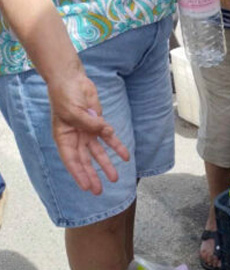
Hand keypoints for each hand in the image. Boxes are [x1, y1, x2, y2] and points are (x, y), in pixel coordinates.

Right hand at [48, 66, 129, 194]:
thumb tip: (104, 131)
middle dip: (92, 175)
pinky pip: (109, 138)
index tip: (86, 187)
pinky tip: (125, 156)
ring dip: (106, 164)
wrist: (72, 79)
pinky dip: (117, 146)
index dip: (79, 174)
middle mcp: (75, 137)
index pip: (71, 160)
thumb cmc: (65, 95)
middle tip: (99, 191)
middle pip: (85, 160)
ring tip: (114, 178)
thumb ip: (89, 123)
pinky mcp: (98, 123)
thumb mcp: (73, 111)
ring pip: (98, 152)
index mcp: (63, 137)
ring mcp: (87, 131)